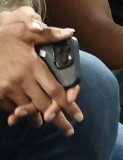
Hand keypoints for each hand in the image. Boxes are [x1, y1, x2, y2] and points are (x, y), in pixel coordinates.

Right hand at [0, 7, 81, 135]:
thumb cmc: (3, 32)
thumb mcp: (26, 28)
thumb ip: (49, 33)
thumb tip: (70, 32)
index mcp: (32, 66)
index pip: (56, 92)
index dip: (69, 106)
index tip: (78, 116)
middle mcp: (20, 81)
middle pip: (45, 106)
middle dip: (58, 120)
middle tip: (69, 130)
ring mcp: (6, 88)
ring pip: (28, 110)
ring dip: (38, 118)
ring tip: (46, 124)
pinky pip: (11, 107)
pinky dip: (21, 112)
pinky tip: (26, 115)